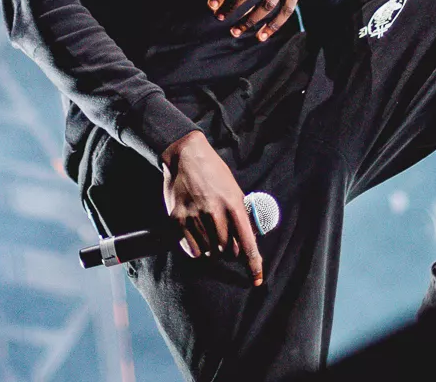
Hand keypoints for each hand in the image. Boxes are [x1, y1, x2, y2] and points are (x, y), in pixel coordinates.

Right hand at [160, 131, 264, 285]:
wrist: (187, 156)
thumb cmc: (215, 174)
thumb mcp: (235, 190)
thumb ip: (243, 215)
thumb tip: (250, 239)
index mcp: (233, 205)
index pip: (247, 243)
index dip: (253, 264)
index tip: (257, 280)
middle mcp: (214, 213)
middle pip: (228, 251)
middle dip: (229, 250)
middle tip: (225, 238)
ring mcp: (195, 217)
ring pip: (210, 252)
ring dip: (212, 249)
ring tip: (209, 233)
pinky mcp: (178, 220)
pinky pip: (192, 250)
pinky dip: (197, 248)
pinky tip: (197, 235)